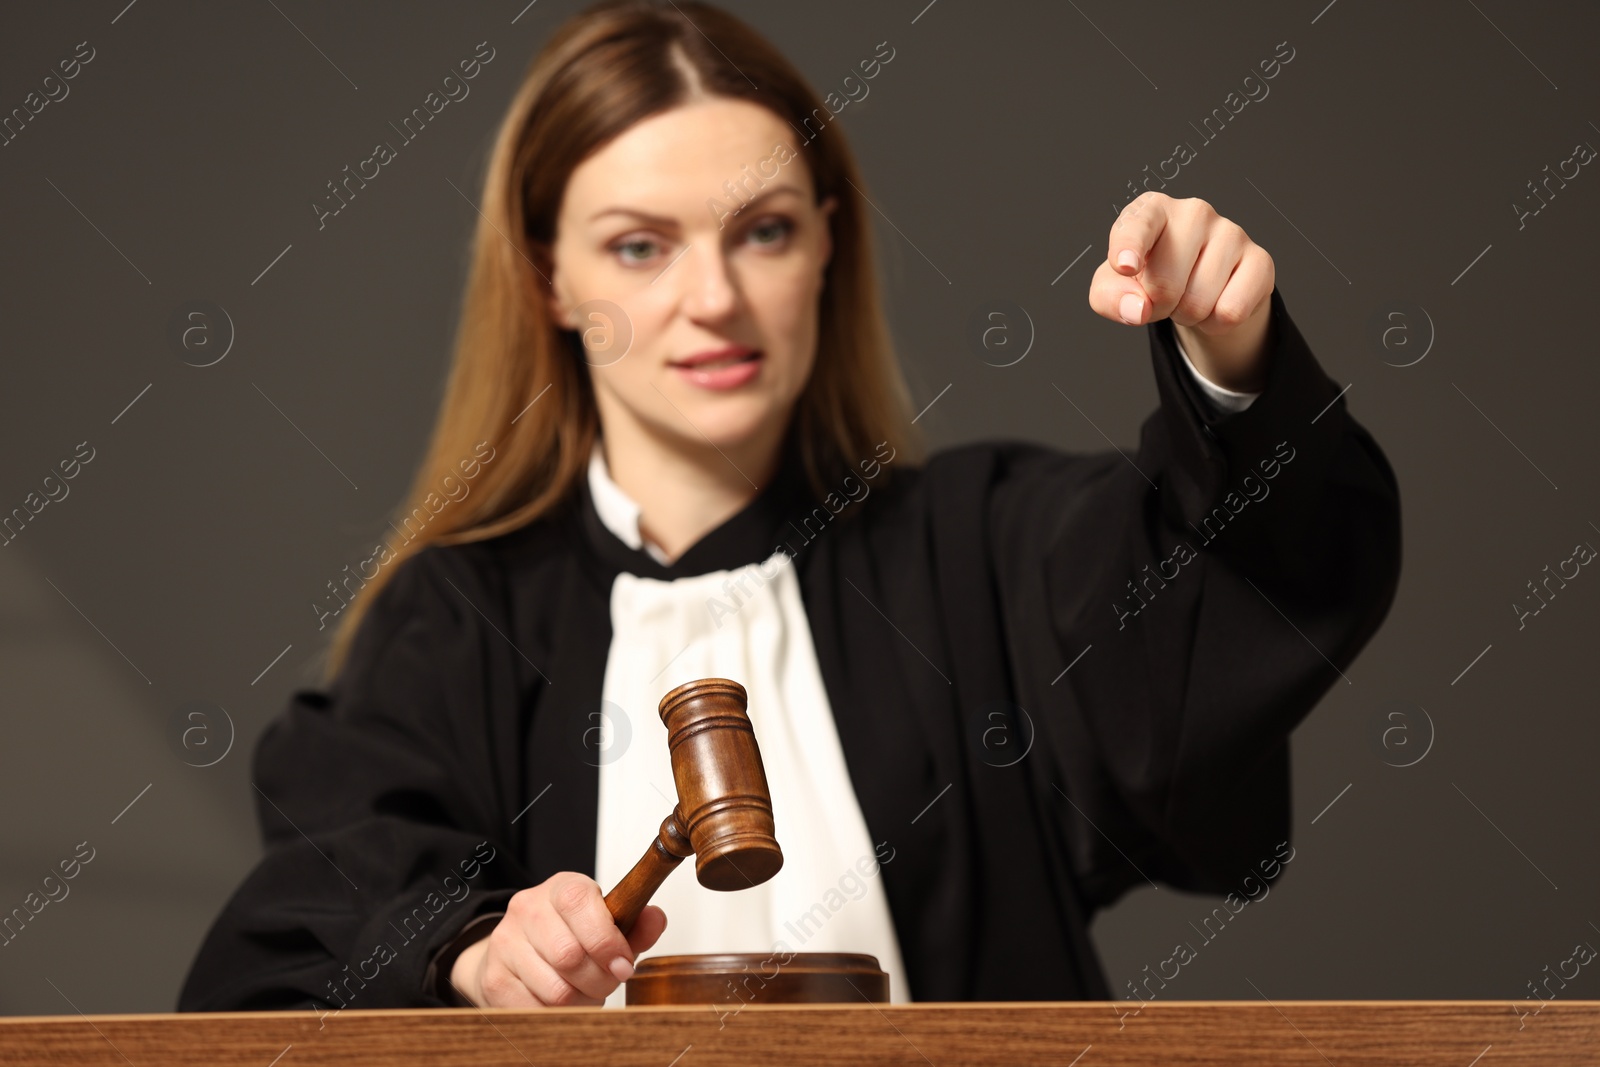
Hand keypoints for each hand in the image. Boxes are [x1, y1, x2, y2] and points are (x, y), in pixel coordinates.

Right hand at [449, 871, 667, 1006]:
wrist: (518, 949)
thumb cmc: (570, 933)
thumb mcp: (606, 922)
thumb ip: (636, 923)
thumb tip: (656, 919)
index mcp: (561, 888)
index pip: (578, 904)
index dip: (606, 940)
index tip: (624, 964)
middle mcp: (527, 908)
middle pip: (569, 956)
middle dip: (600, 980)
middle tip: (608, 982)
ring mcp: (504, 943)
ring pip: (555, 989)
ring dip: (581, 1000)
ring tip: (587, 992)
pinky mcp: (493, 978)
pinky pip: (535, 1010)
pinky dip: (558, 1015)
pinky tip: (565, 1001)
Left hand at [1090, 192, 1275, 392]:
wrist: (1198, 287)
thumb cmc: (1150, 276)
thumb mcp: (1115, 286)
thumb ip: (1110, 297)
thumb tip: (1137, 309)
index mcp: (1153, 210)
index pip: (1138, 225)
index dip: (1129, 248)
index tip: (1124, 266)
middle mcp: (1194, 212)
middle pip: (1165, 284)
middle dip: (1158, 308)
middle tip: (1163, 298)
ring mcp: (1231, 232)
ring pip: (1198, 302)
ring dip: (1187, 316)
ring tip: (1188, 296)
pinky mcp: (1260, 260)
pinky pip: (1230, 311)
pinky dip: (1215, 324)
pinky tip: (1214, 303)